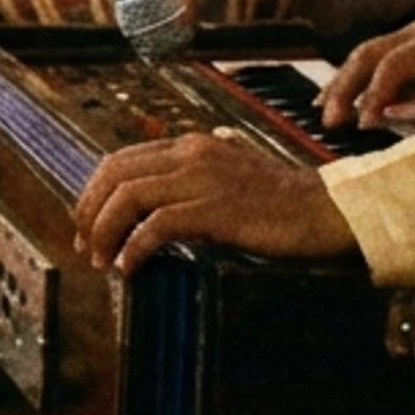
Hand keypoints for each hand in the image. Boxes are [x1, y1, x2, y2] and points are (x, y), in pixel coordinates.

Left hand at [73, 133, 356, 270]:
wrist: (330, 213)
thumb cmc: (284, 204)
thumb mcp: (231, 179)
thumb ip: (193, 182)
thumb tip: (154, 208)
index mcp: (192, 146)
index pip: (121, 160)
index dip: (94, 193)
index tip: (86, 225)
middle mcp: (192, 154)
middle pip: (114, 174)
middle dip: (89, 211)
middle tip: (84, 246)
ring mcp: (204, 179)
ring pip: (128, 197)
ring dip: (105, 231)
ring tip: (102, 261)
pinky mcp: (217, 209)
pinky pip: (157, 226)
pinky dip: (135, 248)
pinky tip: (130, 268)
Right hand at [323, 6, 414, 134]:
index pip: (397, 62)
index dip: (377, 92)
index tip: (366, 122)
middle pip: (370, 53)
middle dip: (346, 86)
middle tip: (330, 120)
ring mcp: (409, 37)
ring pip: (364, 54)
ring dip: (342, 83)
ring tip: (324, 113)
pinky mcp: (407, 48)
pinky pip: (371, 61)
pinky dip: (351, 79)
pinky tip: (334, 99)